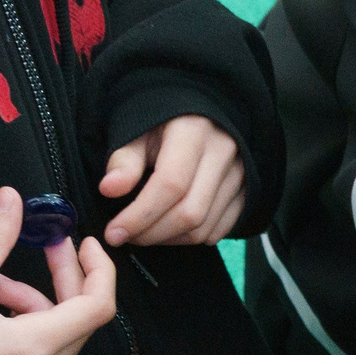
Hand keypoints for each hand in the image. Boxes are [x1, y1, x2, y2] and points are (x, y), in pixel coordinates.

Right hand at [0, 187, 117, 354]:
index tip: (84, 243)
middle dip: (62, 279)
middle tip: (44, 245)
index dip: (99, 269)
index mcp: (35, 349)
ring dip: (34, 305)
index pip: (98, 306)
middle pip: (77, 320)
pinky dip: (26, 334)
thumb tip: (12, 197)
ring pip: (55, 341)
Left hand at [101, 114, 243, 245]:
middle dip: (151, 234)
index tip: (114, 232)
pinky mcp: (245, 190)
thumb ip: (124, 160)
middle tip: (124, 236)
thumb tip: (110, 189)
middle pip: (190, 212)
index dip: (139, 215)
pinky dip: (190, 239)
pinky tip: (168, 230)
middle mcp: (224, 152)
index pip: (171, 184)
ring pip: (204, 227)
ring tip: (144, 232)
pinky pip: (219, 230)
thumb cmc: (160, 124)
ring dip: (168, 239)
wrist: (197, 115)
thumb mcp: (135, 131)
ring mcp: (240, 173)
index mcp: (194, 132)